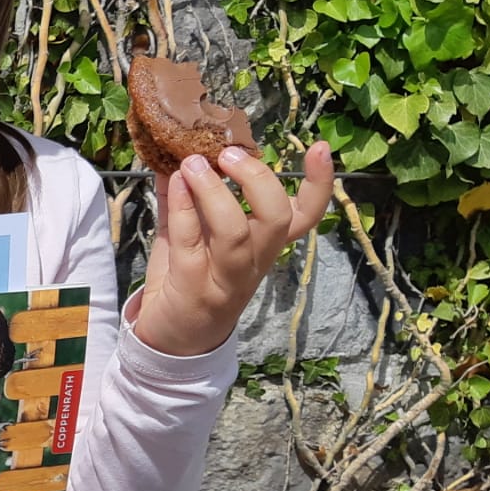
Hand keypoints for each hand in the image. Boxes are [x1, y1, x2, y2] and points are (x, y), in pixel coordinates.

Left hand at [132, 141, 334, 357]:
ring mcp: (226, 279)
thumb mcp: (191, 238)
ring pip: (236, 232)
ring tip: (194, 163)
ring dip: (215, 191)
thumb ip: (185, 202)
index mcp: (265, 247)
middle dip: (257, 178)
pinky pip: (191, 242)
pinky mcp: (194, 289)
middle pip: (277, 219)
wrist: (171, 343)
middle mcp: (255, 262)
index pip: (305, 216)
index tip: (319, 147)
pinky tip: (173, 183)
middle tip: (228, 153)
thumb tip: (174, 157)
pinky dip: (183, 207)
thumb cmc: (187, 284)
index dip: (318, 184)